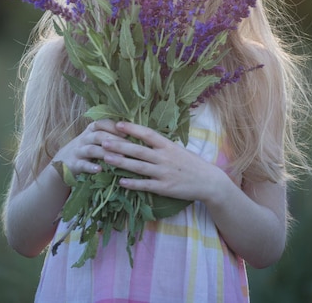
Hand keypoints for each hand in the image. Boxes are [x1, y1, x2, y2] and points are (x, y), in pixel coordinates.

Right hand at [53, 120, 128, 176]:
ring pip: (92, 149)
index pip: (101, 123)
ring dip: (106, 153)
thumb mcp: (93, 139)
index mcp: (90, 131)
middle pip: (99, 135)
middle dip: (115, 140)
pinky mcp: (73, 164)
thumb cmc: (85, 149)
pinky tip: (100, 170)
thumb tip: (132, 133)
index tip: (128, 132)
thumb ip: (107, 135)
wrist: (61, 163)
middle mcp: (84, 139)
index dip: (114, 127)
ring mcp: (78, 151)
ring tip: (120, 158)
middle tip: (130, 146)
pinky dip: (91, 167)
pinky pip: (82, 165)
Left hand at [102, 121, 220, 202]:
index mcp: (168, 145)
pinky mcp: (164, 188)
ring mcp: (164, 173)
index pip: (147, 134)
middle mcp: (164, 157)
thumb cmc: (191, 163)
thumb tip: (143, 137)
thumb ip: (161, 145)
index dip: (132, 129)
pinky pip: (145, 185)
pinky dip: (132, 184)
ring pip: (138, 167)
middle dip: (120, 145)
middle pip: (138, 150)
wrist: (208, 181)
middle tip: (104, 141)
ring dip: (121, 162)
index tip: (118, 124)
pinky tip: (120, 182)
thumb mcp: (178, 149)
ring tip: (106, 158)